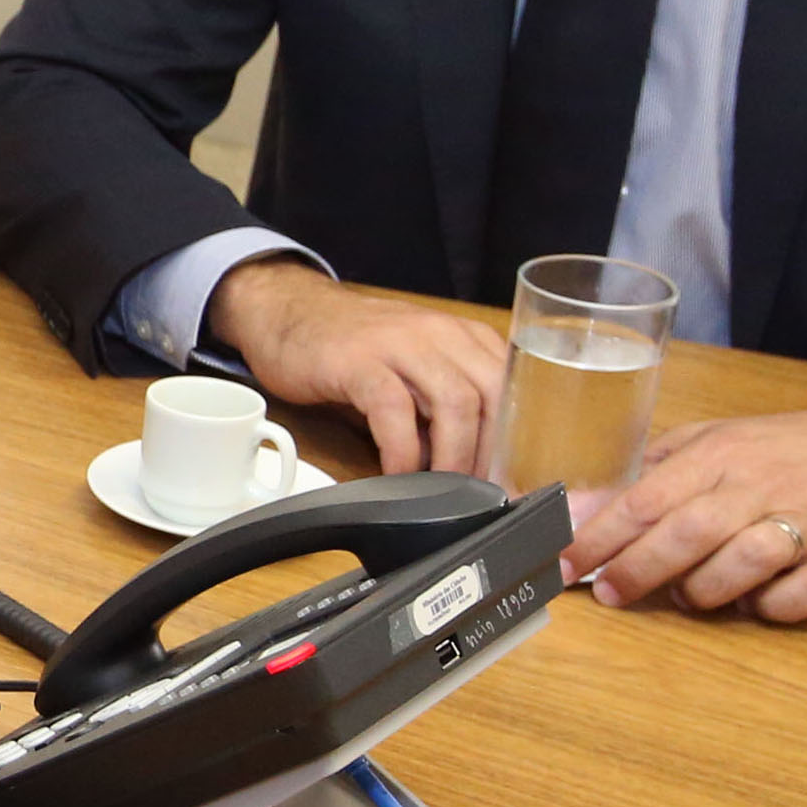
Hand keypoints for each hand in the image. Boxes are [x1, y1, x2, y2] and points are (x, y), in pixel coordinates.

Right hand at [205, 260, 510, 474]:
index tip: (509, 483)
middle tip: (477, 495)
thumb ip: (446, 404)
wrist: (289, 311)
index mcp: (462, 336)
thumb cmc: (356, 348)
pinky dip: (402, 451)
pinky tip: (396, 474)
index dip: (517, 441)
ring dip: (453, 457)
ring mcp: (399, 342)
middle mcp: (440, 332)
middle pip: (492, 395)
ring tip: (440, 491)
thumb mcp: (416, 367)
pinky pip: (394, 410)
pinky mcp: (358, 359)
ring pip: (454, 402)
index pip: (513, 388)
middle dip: (490, 454)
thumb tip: (475, 464)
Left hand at [563, 386, 806, 621]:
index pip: (647, 497)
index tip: (566, 562)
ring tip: (684, 594)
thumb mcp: (718, 438)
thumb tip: (589, 505)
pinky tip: (751, 598)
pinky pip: (797, 599)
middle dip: (637, 570)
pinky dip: (767, 608)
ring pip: (739, 568)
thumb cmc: (784, 450)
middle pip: (686, 535)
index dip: (600, 535)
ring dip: (700, 591)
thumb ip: (656, 470)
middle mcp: (762, 486)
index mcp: (722, 454)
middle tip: (610, 593)